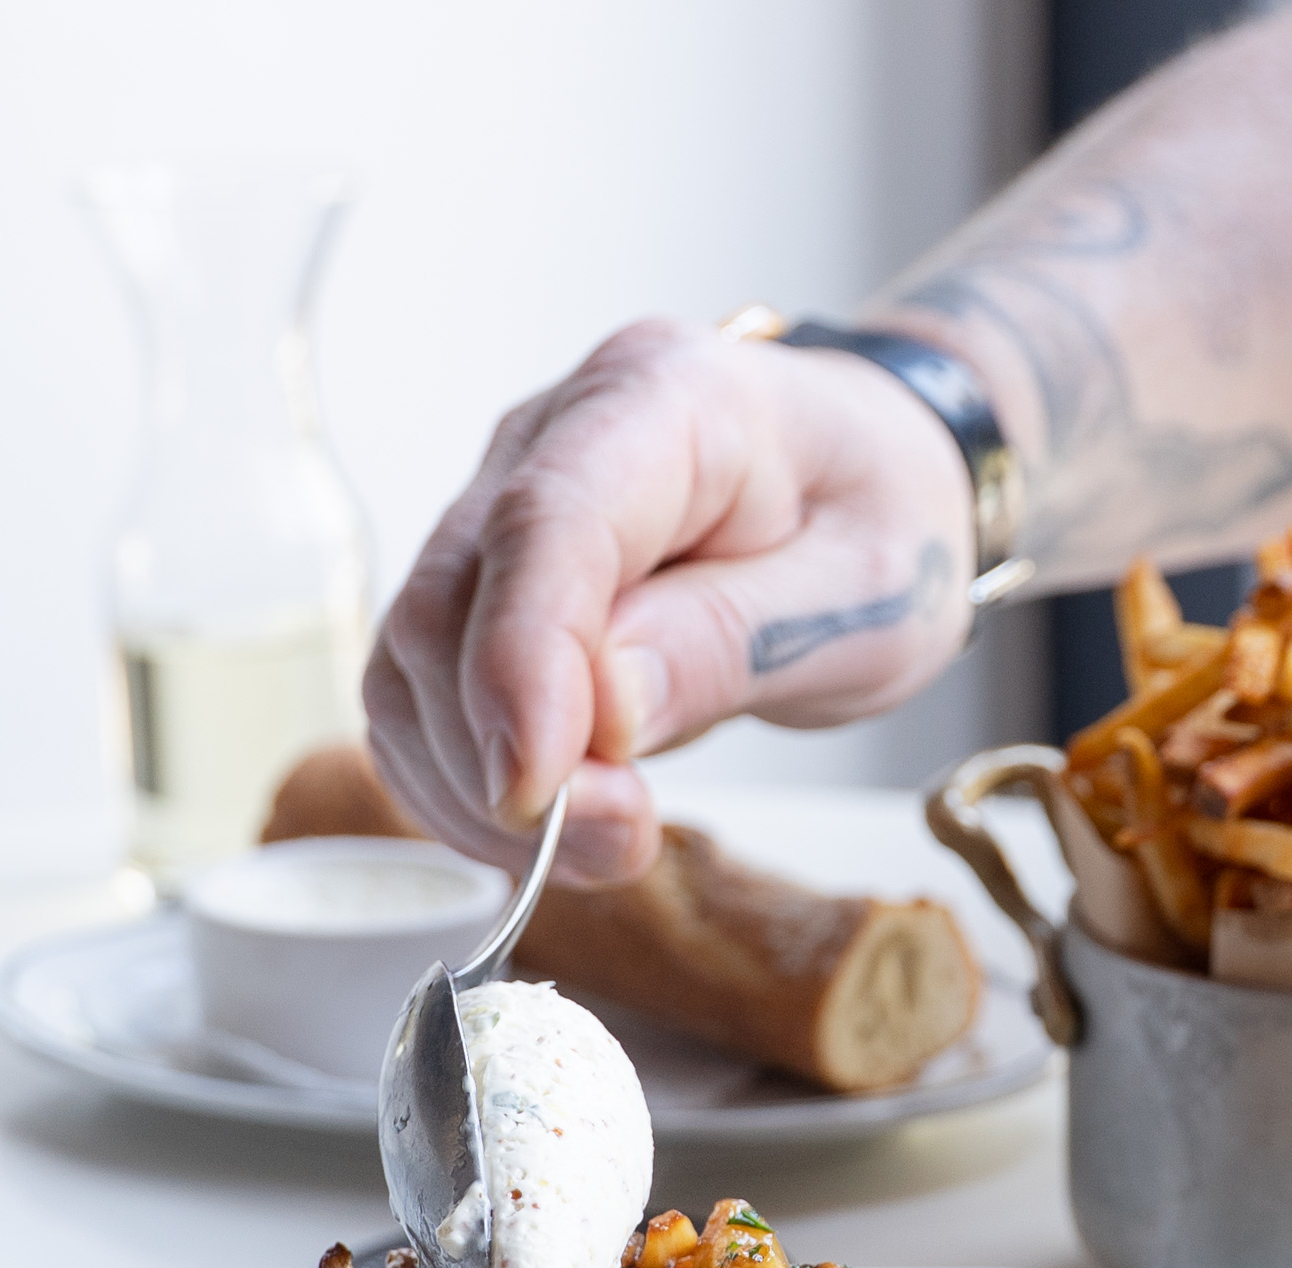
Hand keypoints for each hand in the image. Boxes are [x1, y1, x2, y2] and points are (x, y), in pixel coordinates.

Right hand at [364, 317, 975, 882]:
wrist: (867, 488)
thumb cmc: (878, 523)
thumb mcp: (864, 596)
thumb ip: (731, 641)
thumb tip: (602, 713)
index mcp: (668, 402)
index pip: (546, 523)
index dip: (519, 665)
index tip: (534, 791)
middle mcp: (553, 439)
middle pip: (448, 605)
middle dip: (503, 756)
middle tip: (618, 842)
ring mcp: (500, 510)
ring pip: (413, 664)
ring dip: (477, 789)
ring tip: (607, 842)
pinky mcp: (479, 588)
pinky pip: (420, 699)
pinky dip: (461, 788)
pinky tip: (552, 828)